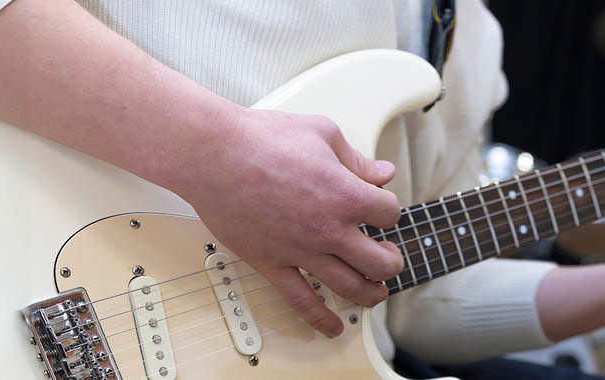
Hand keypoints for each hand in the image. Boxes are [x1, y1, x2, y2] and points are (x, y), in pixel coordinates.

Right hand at [177, 109, 403, 336]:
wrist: (213, 154)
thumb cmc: (262, 138)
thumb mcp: (322, 133)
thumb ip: (357, 160)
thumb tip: (382, 174)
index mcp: (346, 195)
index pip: (389, 213)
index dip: (389, 210)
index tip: (381, 208)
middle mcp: (328, 230)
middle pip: (379, 262)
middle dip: (390, 261)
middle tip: (388, 256)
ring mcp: (300, 251)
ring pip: (349, 287)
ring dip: (370, 293)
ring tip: (376, 291)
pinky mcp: (271, 263)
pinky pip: (300, 300)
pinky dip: (320, 318)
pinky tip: (332, 327)